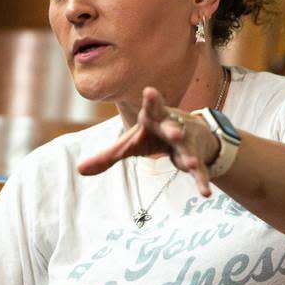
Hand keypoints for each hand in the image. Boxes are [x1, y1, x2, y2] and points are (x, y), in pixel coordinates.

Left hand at [78, 87, 220, 196]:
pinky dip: (202, 181)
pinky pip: (200, 172)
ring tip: (191, 164)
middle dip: (174, 131)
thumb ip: (108, 155)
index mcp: (155, 117)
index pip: (152, 107)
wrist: (189, 133)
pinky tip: (205, 193)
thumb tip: (79, 170)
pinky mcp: (196, 158)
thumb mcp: (131, 143)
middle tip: (174, 133)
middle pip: (173, 128)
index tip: (150, 91)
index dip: (152, 100)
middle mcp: (173, 127)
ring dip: (190, 157)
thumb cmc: (153, 134)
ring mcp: (187, 143)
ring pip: (189, 150)